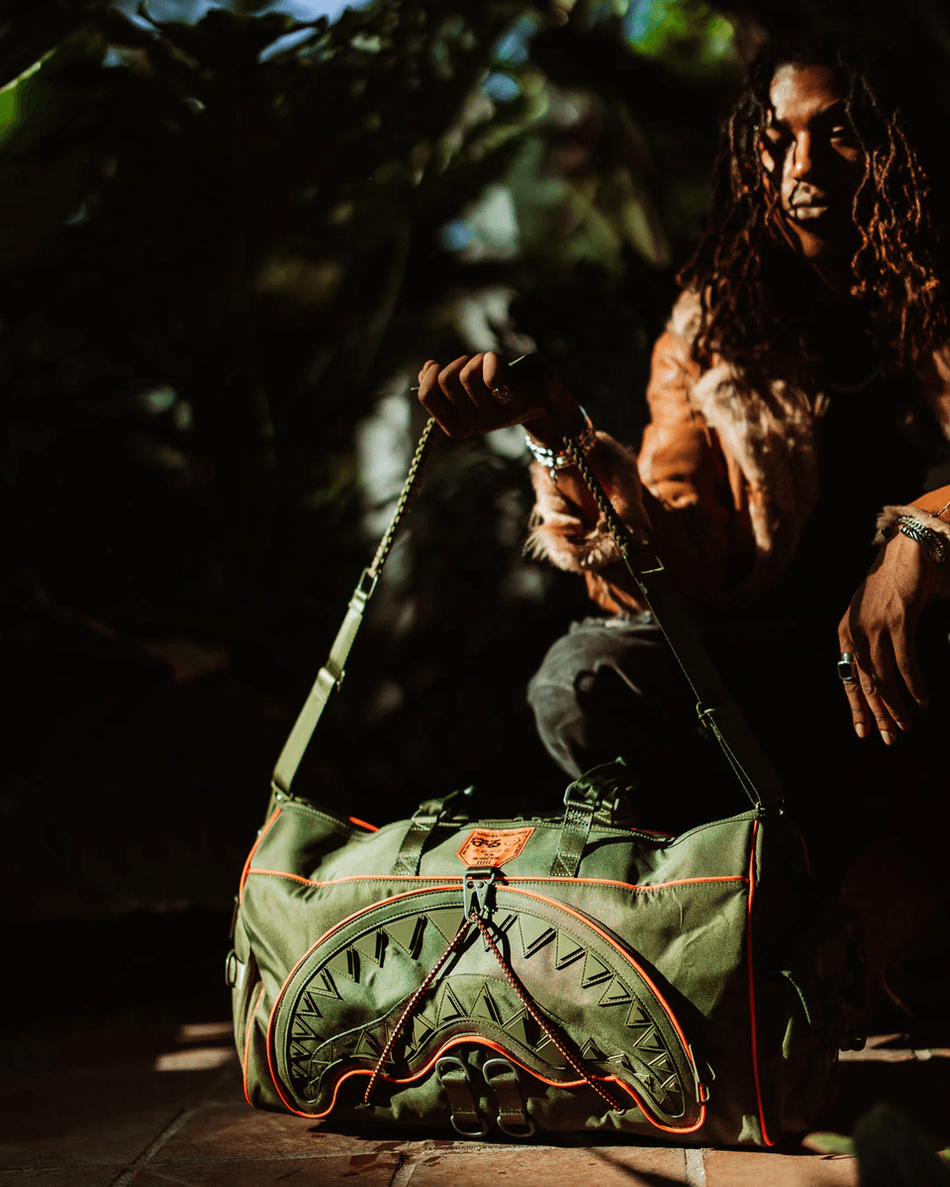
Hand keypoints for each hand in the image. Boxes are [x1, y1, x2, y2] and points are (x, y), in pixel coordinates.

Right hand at [417, 352, 584, 447]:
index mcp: (456, 424)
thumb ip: (442, 378)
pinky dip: (492, 362)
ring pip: (466, 376)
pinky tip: (499, 366)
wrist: (541, 395)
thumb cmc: (501, 384)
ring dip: (478, 359)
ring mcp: (490, 419)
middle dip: (459, 362)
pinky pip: (489, 377)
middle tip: (475, 363)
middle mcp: (471, 426)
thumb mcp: (468, 382)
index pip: (426, 396)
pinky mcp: (508, 408)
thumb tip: (427, 368)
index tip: (439, 366)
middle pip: (446, 380)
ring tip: (491, 365)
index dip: (429, 375)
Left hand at [837, 532, 941, 742]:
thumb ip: (873, 640)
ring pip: (883, 676)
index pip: (848, 678)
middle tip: (891, 738)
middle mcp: (855, 631)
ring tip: (907, 725)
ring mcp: (875, 626)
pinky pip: (904, 660)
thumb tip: (880, 674)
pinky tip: (922, 699)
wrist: (908, 548)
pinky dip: (913, 683)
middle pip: (865, 683)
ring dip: (896, 704)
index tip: (864, 732)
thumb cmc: (894, 582)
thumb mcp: (874, 614)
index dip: (856, 707)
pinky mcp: (897, 620)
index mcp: (846, 632)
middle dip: (878, 713)